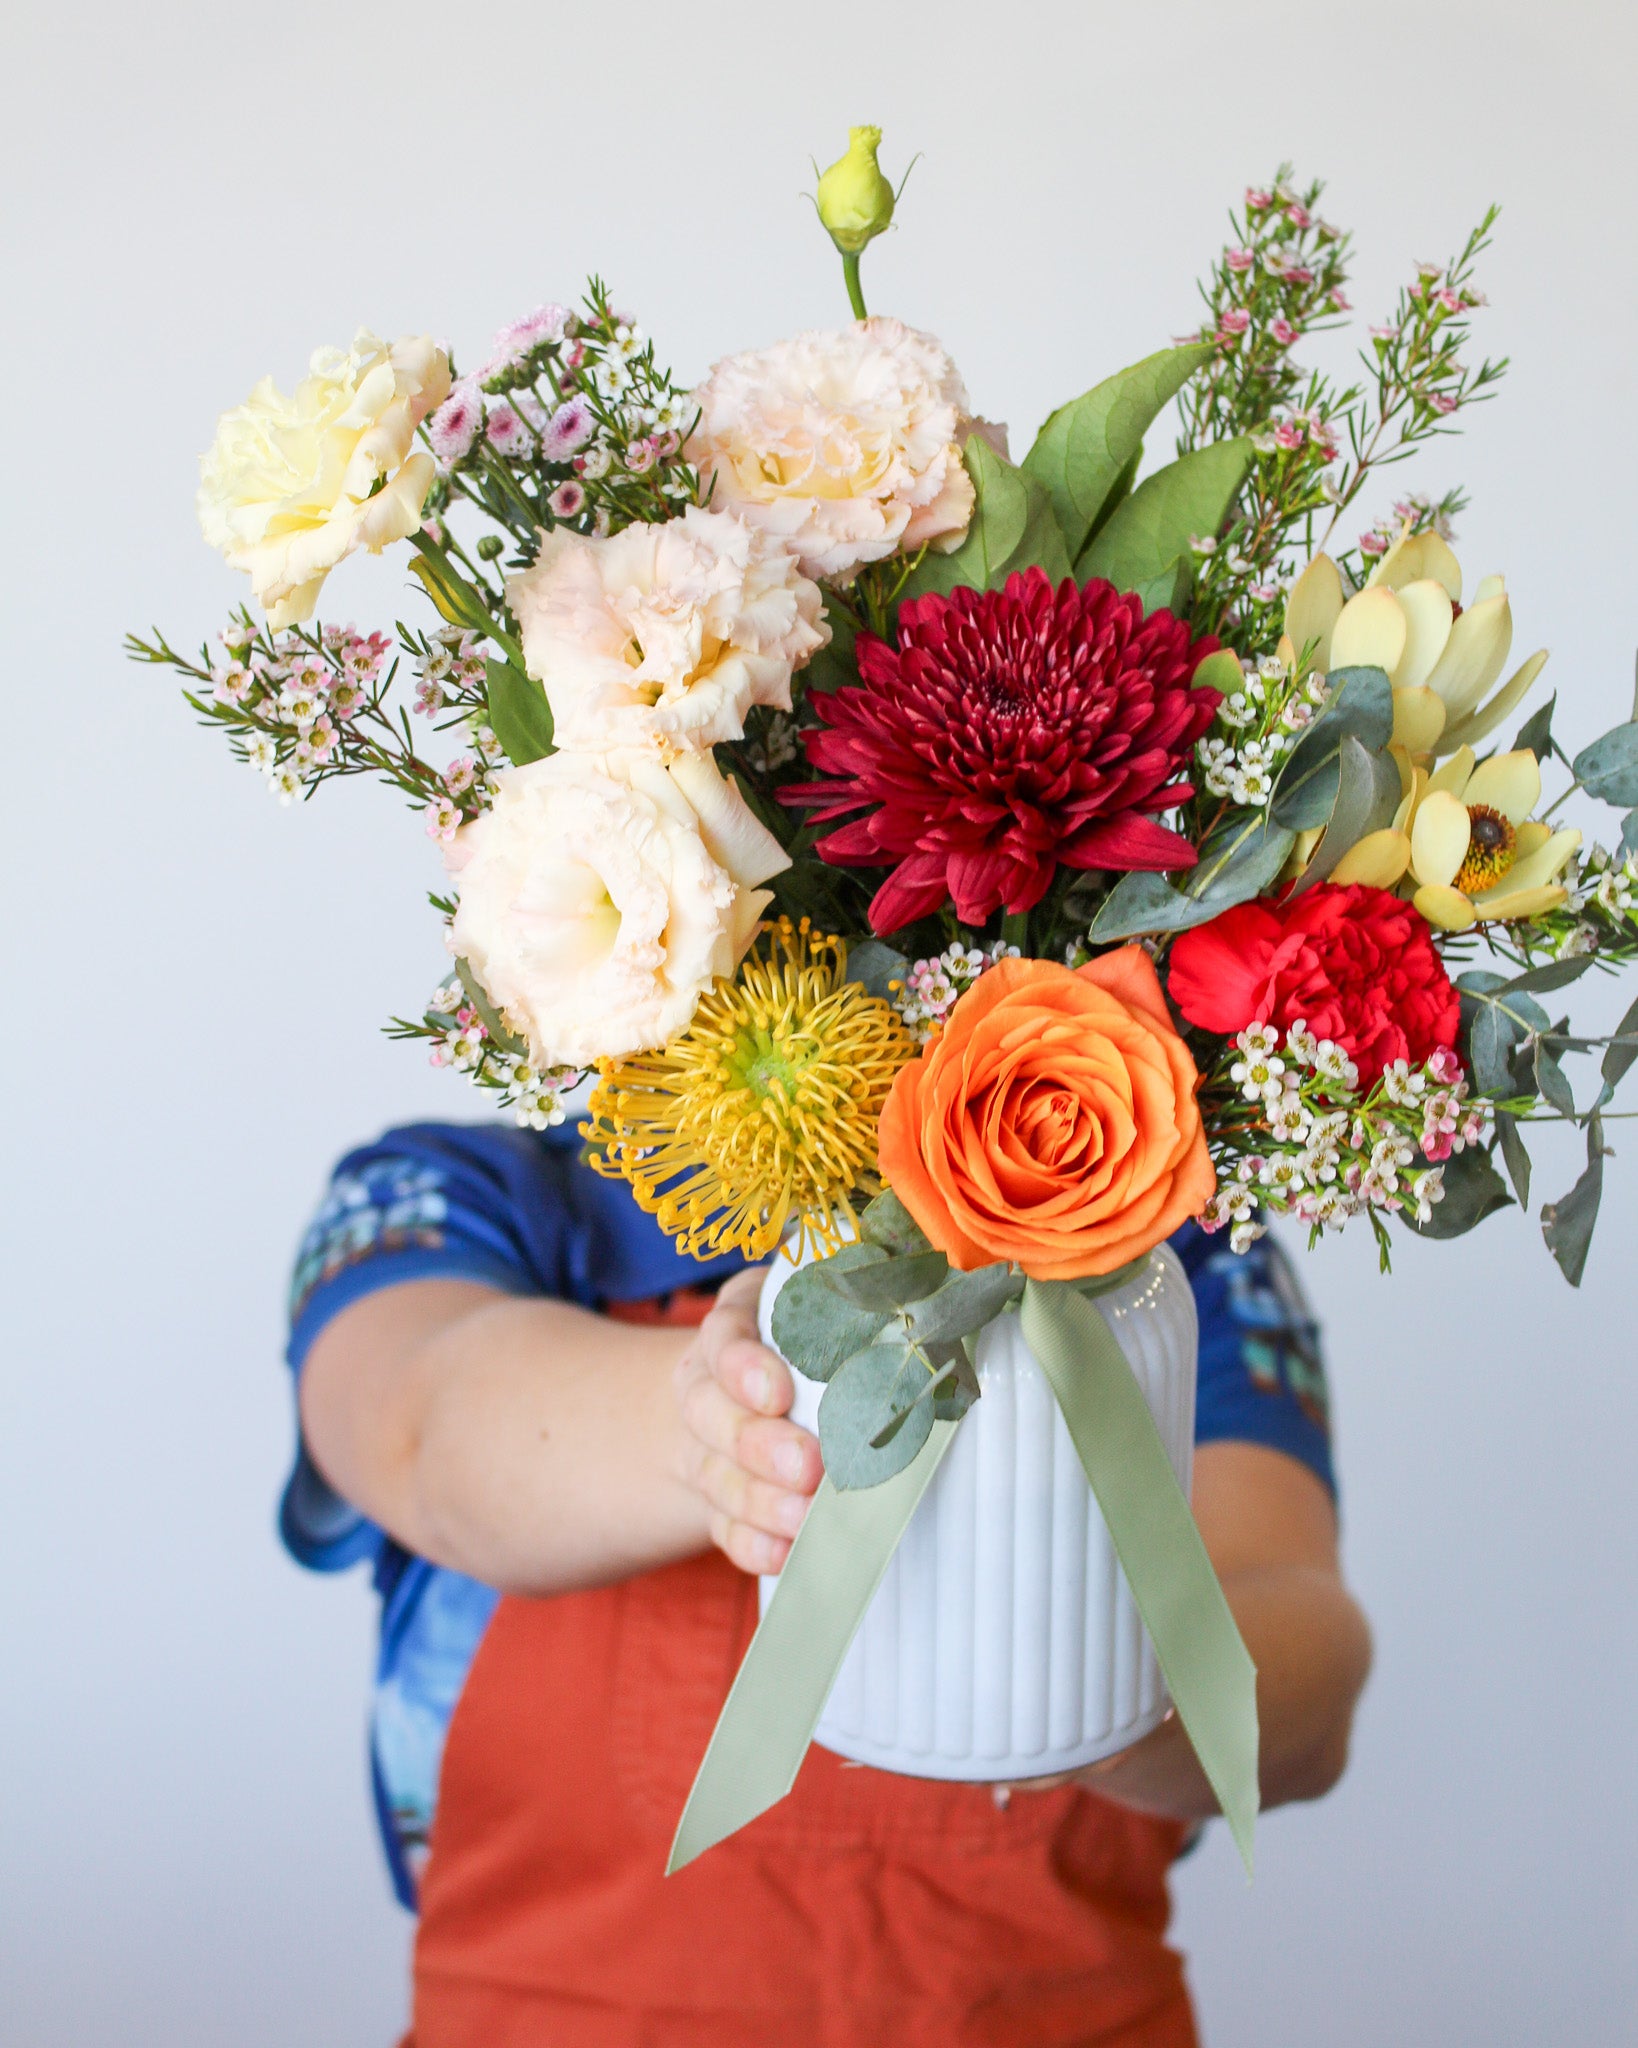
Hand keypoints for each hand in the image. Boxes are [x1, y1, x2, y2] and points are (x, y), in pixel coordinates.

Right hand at [673, 1267, 823, 1575]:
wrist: (744, 1398)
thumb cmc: (802, 1344)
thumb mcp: (815, 1310)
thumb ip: (852, 1310)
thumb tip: (927, 1319)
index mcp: (732, 1331)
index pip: (724, 1340)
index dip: (745, 1367)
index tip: (779, 1393)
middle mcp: (705, 1389)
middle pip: (712, 1415)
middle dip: (759, 1445)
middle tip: (808, 1467)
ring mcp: (704, 1450)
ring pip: (717, 1477)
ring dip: (761, 1502)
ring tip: (805, 1518)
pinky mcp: (716, 1502)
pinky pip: (722, 1526)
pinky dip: (752, 1543)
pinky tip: (784, 1554)